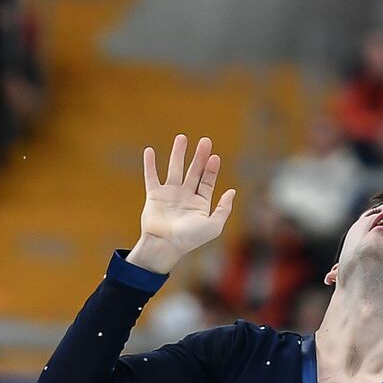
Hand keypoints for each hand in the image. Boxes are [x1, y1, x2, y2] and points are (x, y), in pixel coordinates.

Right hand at [126, 134, 235, 273]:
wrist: (164, 245)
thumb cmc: (189, 239)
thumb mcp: (213, 226)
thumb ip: (223, 209)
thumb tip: (232, 191)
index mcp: (200, 203)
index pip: (207, 181)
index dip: (212, 169)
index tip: (215, 156)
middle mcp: (185, 196)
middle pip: (194, 171)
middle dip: (199, 156)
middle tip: (205, 141)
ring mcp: (169, 195)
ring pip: (175, 169)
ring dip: (178, 154)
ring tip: (182, 137)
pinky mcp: (154, 196)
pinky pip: (151, 176)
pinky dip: (150, 164)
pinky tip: (149, 151)